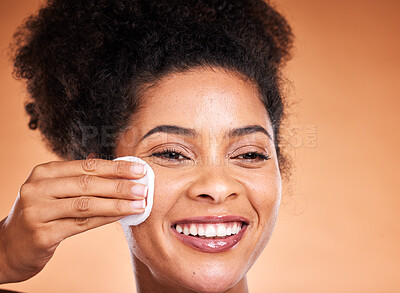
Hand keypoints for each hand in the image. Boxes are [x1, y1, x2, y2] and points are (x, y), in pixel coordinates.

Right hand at [0, 158, 147, 283]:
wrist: (8, 246)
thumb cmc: (40, 213)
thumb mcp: (53, 190)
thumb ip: (79, 179)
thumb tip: (116, 169)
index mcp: (44, 172)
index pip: (86, 166)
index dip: (116, 168)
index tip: (139, 170)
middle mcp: (38, 188)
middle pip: (88, 184)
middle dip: (120, 185)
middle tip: (144, 188)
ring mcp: (37, 212)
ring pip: (87, 205)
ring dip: (118, 204)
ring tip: (139, 203)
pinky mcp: (42, 234)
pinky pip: (82, 224)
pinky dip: (106, 218)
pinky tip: (122, 216)